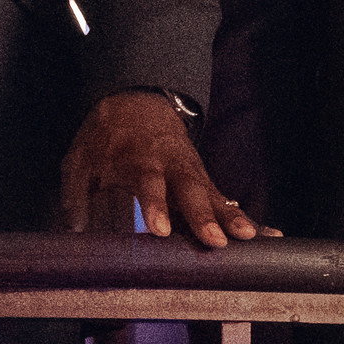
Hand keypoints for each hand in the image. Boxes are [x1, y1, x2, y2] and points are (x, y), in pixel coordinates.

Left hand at [58, 91, 258, 247]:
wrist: (136, 101)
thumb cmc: (106, 135)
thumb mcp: (80, 157)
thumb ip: (76, 191)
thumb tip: (75, 226)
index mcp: (141, 159)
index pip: (149, 184)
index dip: (155, 205)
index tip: (159, 229)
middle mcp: (173, 165)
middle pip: (192, 191)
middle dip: (205, 217)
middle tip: (217, 241)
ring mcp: (192, 172)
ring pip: (215, 195)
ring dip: (233, 217)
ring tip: (252, 238)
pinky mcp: (204, 181)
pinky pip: (226, 200)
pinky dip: (245, 216)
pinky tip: (269, 235)